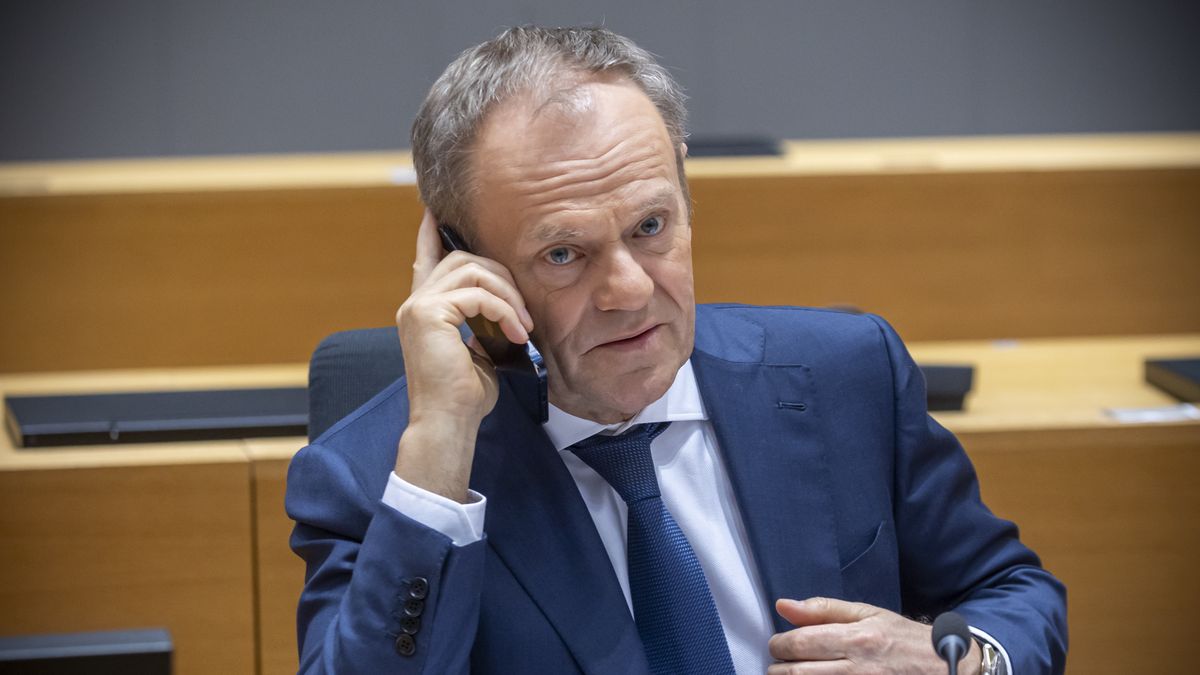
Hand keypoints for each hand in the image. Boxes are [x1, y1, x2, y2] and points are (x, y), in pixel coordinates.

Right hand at [393, 210, 533, 500]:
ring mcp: (418, 307)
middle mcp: (415, 303)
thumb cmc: (466, 398)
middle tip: (524, 310)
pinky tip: (517, 333)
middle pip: (464, 259)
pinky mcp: (428, 314)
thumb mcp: (479, 351)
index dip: (432, 232)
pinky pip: (478, 294)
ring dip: (508, 295)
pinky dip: (505, 310)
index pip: (426, 257)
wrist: (448, 424)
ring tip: (524, 325)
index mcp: (424, 310)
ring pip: (473, 270)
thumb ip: (482, 322)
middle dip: (502, 276)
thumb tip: (504, 307)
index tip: (436, 210)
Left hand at [767, 597, 980, 674]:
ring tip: (792, 673)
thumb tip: (783, 606)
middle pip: (798, 672)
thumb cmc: (904, 638)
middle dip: (780, 667)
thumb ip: (823, 610)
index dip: (780, 644)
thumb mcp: (868, 614)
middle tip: (780, 662)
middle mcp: (858, 668)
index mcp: (857, 638)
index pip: (801, 643)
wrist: (946, 666)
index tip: (778, 644)